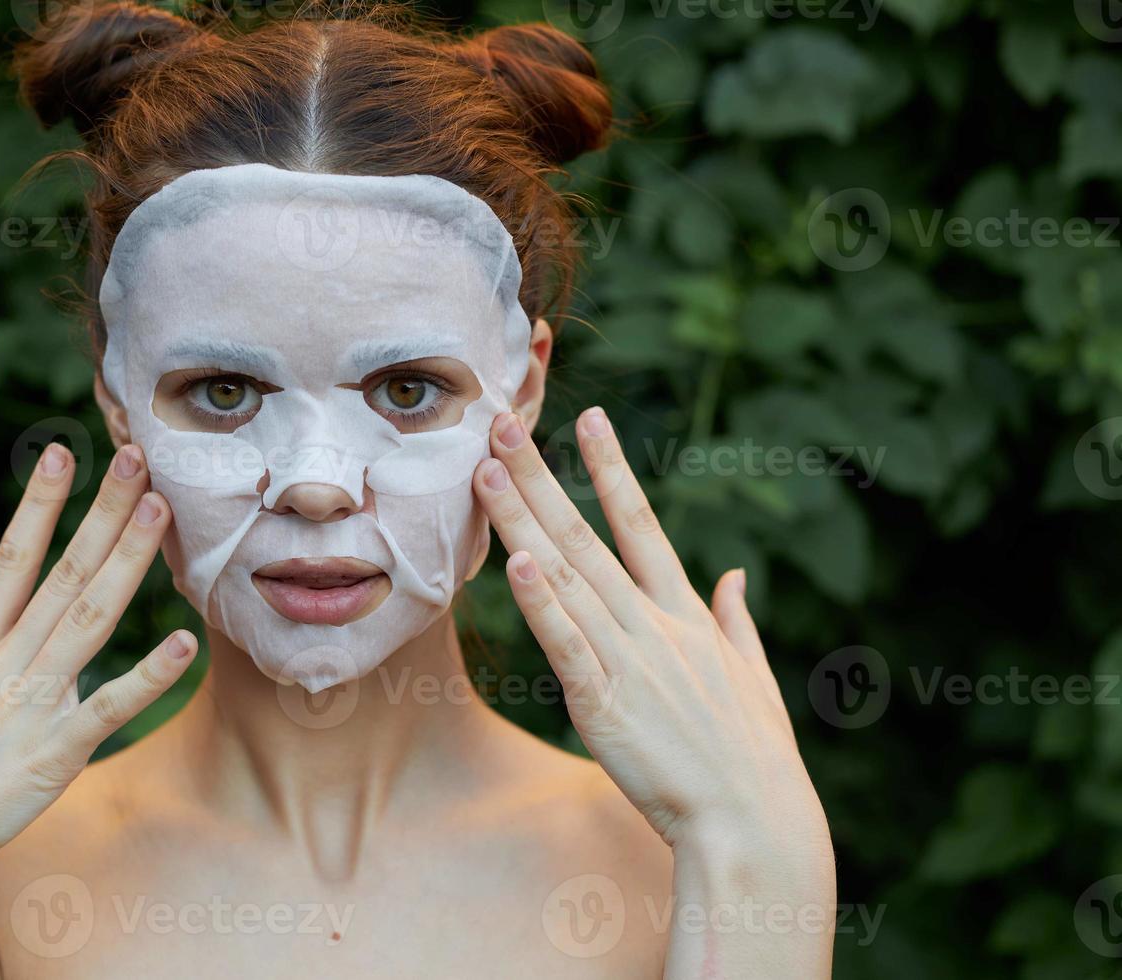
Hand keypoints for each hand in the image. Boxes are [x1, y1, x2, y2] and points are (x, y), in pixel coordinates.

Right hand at [0, 443, 194, 901]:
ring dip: (127, 561)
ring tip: (159, 511)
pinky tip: (183, 644)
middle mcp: (5, 661)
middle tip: (135, 458)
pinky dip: (147, 676)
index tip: (61, 453)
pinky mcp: (53, 752)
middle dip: (101, 513)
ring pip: (89, 617)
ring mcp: (31, 702)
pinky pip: (109, 707)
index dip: (39, 505)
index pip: (11, 559)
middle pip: (63, 572)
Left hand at [471, 409, 827, 855]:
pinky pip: (566, 643)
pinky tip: (516, 561)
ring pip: (564, 576)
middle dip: (540, 476)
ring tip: (487, 469)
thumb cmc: (754, 758)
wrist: (756, 824)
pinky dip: (542, 602)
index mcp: (686, 616)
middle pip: (585, 535)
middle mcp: (653, 625)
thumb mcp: (752, 677)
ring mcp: (628, 659)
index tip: (590, 417)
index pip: (642, 524)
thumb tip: (732, 574)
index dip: (611, 469)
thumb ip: (735, 620)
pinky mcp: (603, 703)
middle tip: (503, 421)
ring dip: (522, 521)